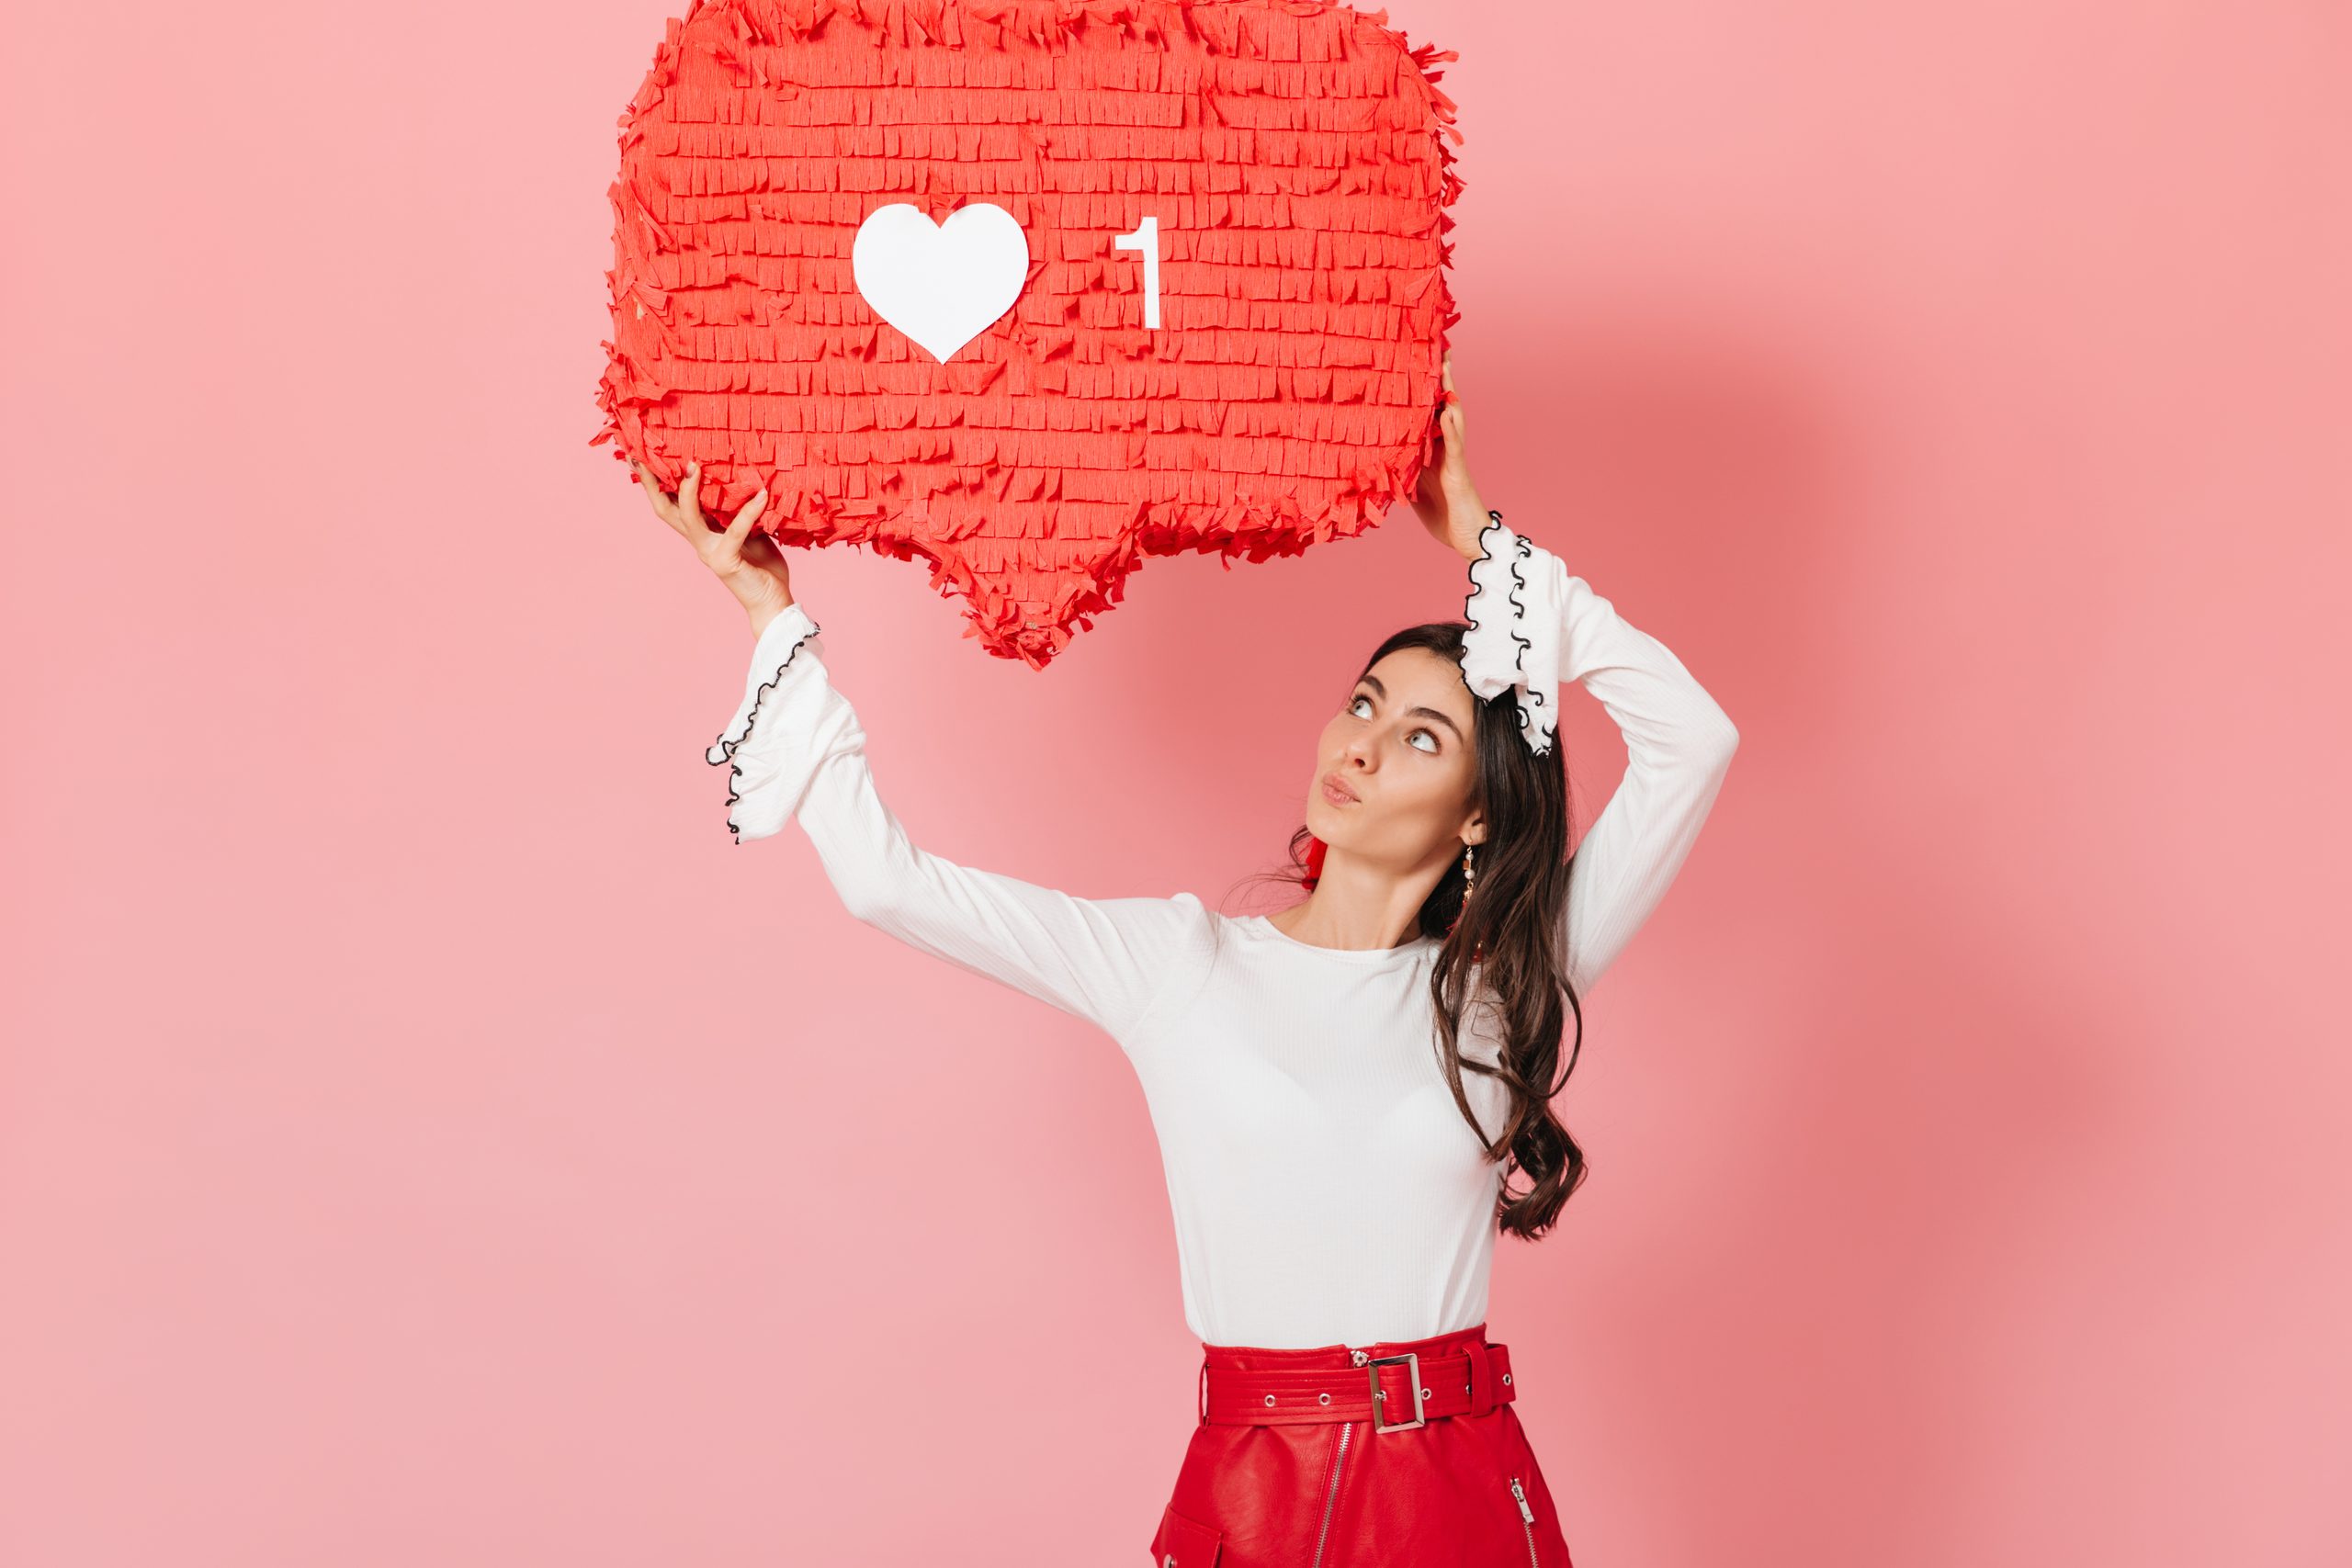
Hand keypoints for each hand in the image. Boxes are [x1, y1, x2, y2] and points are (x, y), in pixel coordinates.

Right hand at [634, 459, 794, 631]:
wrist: (773, 603)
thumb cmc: (763, 567)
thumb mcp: (749, 530)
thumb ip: (738, 510)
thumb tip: (745, 477)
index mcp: (701, 533)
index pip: (669, 504)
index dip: (654, 483)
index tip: (640, 457)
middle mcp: (699, 542)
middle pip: (665, 509)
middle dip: (652, 483)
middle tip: (644, 455)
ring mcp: (709, 552)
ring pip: (686, 517)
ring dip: (688, 490)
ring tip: (694, 465)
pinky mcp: (727, 561)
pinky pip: (734, 530)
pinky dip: (749, 511)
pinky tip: (762, 495)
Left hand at [1409, 353, 1487, 561]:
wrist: (1465, 538)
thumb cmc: (1441, 513)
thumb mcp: (1412, 486)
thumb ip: (1400, 465)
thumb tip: (1376, 454)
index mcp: (1431, 449)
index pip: (1426, 412)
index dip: (1423, 389)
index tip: (1416, 361)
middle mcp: (1445, 447)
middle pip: (1442, 406)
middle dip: (1439, 379)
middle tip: (1438, 347)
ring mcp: (1454, 457)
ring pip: (1452, 418)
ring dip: (1449, 392)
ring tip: (1445, 366)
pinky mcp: (1458, 472)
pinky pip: (1454, 446)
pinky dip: (1452, 427)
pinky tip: (1449, 410)